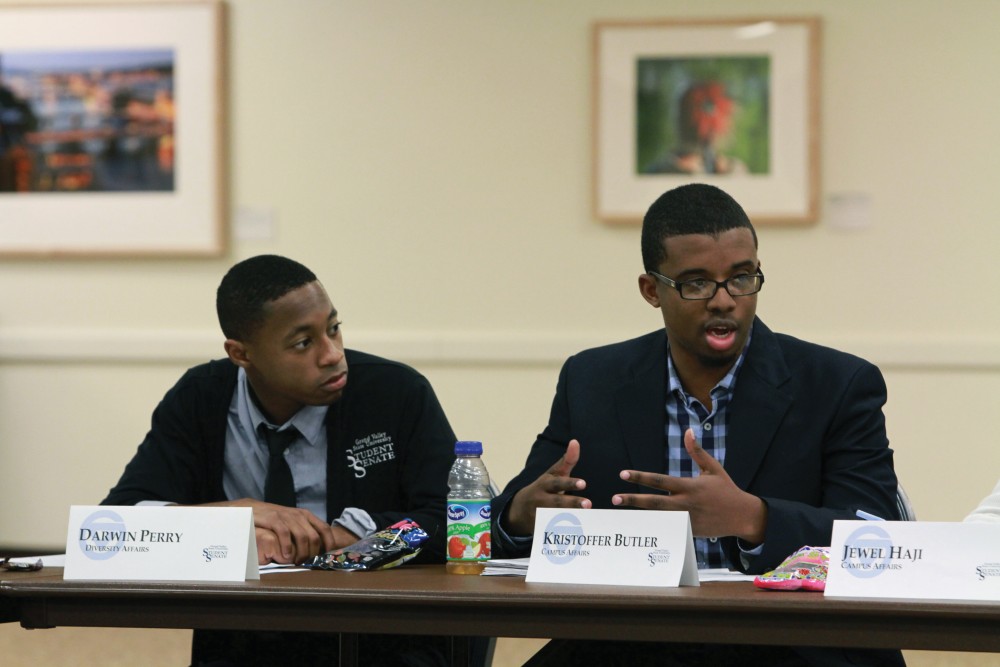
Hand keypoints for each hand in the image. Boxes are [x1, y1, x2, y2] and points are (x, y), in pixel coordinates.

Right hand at [204, 498, 336, 563]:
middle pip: (314, 537)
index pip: (324, 529)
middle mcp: (298, 515)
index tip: (325, 557)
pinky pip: (285, 532)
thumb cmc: (271, 522)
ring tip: (296, 563)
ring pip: (303, 536)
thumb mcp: (290, 526)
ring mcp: (286, 515)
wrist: (249, 509)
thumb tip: (320, 550)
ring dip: (302, 552)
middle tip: (306, 564)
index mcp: (305, 516)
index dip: (328, 544)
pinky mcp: (272, 517)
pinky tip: (285, 556)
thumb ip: (302, 534)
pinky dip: (287, 545)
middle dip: (313, 553)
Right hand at [505, 439, 591, 535]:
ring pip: (555, 517)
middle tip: (589, 504)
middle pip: (557, 501)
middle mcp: (541, 498)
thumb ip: (567, 460)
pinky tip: (577, 535)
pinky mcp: (540, 527)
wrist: (520, 508)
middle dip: (572, 503)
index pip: (558, 482)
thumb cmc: (544, 488)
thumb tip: (576, 442)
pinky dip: (563, 533)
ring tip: (586, 519)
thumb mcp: (553, 473)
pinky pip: (553, 531)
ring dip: (570, 518)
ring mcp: (539, 514)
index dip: (570, 483)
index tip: (584, 484)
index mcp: (545, 483)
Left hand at [611, 429, 766, 542]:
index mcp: (689, 486)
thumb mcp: (712, 468)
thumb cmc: (726, 489)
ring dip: (639, 516)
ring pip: (658, 518)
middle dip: (633, 501)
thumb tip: (688, 431)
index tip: (623, 474)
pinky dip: (654, 528)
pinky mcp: (689, 531)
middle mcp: (685, 503)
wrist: (742, 516)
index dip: (640, 477)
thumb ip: (697, 451)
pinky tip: (638, 528)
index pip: (659, 481)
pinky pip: (668, 529)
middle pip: (654, 503)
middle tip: (615, 498)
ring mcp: (686, 519)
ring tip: (620, 513)